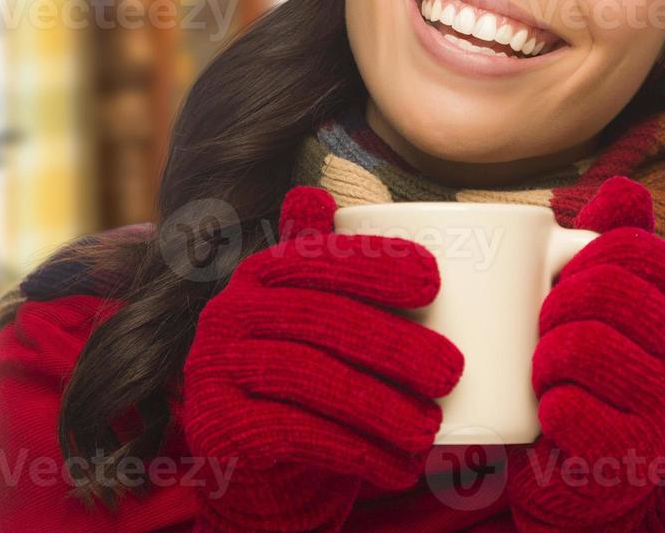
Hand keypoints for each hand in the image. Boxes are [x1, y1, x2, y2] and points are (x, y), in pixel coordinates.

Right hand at [182, 185, 463, 531]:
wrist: (257, 473)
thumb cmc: (306, 384)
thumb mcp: (312, 319)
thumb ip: (319, 263)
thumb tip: (314, 192)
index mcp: (256, 276)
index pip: (313, 258)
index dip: (372, 264)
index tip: (433, 283)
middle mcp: (226, 314)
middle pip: (317, 320)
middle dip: (390, 343)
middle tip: (450, 369)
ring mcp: (214, 370)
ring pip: (307, 378)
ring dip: (378, 405)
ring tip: (429, 427)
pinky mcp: (218, 426)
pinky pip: (292, 433)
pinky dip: (353, 450)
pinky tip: (396, 466)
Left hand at [505, 177, 664, 529]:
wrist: (589, 468)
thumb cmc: (599, 366)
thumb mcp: (612, 297)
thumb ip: (619, 238)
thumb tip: (623, 186)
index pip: (629, 246)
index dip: (577, 259)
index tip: (566, 286)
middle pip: (602, 290)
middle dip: (553, 306)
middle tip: (548, 332)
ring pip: (579, 346)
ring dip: (543, 357)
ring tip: (550, 372)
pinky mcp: (632, 457)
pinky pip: (565, 408)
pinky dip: (545, 405)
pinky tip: (557, 414)